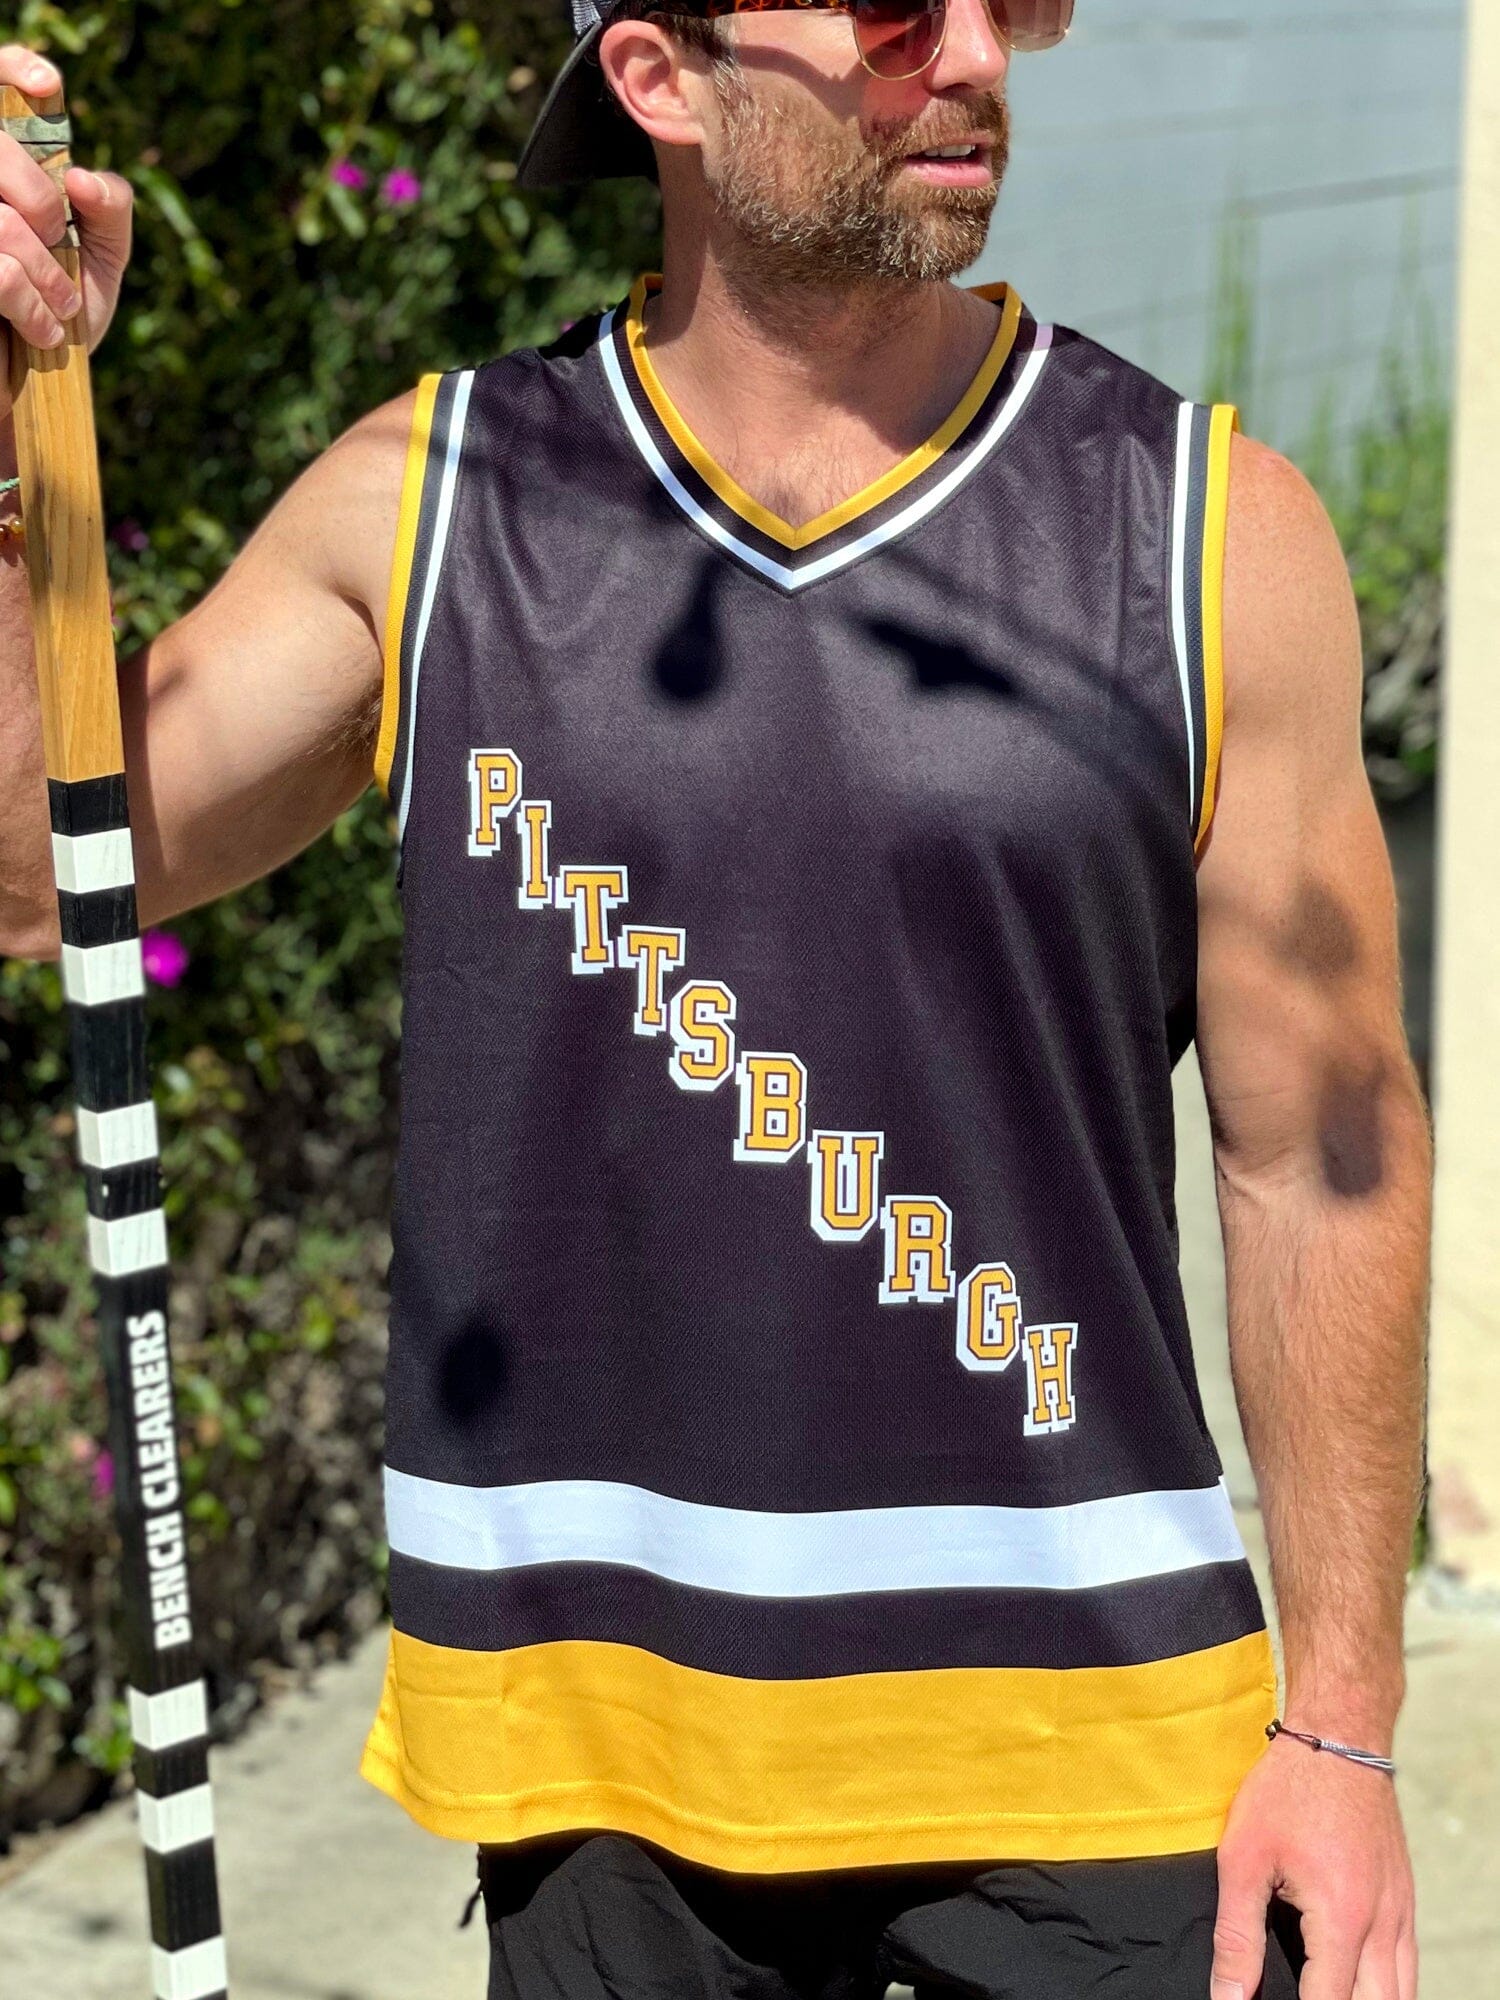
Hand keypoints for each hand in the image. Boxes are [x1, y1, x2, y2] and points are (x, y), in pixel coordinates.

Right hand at [0, 44, 132, 422]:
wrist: (40, 386)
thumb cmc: (69, 311)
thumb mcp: (104, 256)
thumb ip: (110, 207)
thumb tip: (82, 176)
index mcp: (5, 166)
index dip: (14, 68)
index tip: (48, 85)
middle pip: (2, 153)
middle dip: (45, 209)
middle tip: (58, 250)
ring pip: (3, 223)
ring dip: (46, 276)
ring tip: (59, 309)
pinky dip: (32, 306)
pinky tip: (43, 329)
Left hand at [1212, 1732, 1416, 1999]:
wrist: (1339, 1737)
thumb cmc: (1289, 1789)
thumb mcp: (1244, 1857)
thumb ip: (1236, 1934)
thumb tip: (1228, 1996)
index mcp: (1342, 1917)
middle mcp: (1382, 1923)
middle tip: (1302, 1994)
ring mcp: (1400, 1912)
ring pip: (1400, 1992)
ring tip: (1325, 1991)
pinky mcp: (1404, 1898)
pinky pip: (1407, 1964)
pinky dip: (1386, 1984)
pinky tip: (1355, 1980)